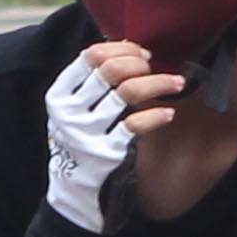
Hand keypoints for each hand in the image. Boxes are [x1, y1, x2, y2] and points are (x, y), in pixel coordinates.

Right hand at [41, 44, 177, 232]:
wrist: (73, 188)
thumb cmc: (80, 140)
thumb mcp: (72, 110)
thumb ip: (89, 83)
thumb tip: (125, 48)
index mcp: (59, 95)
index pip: (90, 57)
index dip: (120, 48)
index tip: (140, 52)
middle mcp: (70, 111)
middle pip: (110, 71)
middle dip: (139, 62)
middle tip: (155, 66)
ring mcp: (89, 132)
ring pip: (128, 93)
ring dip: (158, 83)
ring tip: (177, 82)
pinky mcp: (108, 151)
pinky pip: (137, 125)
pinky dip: (157, 116)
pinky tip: (168, 113)